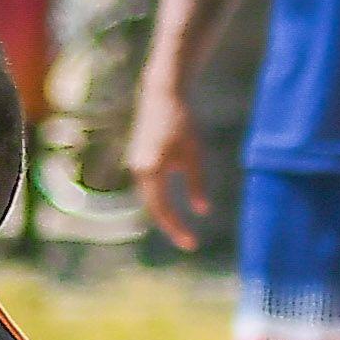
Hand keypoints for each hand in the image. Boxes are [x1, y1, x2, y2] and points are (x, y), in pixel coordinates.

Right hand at [125, 80, 214, 249]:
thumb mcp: (194, 153)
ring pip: (150, 198)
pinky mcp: (140, 160)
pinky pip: (149, 188)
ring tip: (182, 229)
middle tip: (189, 242)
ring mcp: (136, 165)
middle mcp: (138, 170)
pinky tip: (173, 207)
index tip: (192, 244)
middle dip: (171, 226)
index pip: (162, 209)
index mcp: (151, 170)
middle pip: (153, 207)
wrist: (161, 95)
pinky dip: (160, 201)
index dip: (177, 228)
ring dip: (165, 214)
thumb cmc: (181, 122)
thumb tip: (203, 211)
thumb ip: (196, 183)